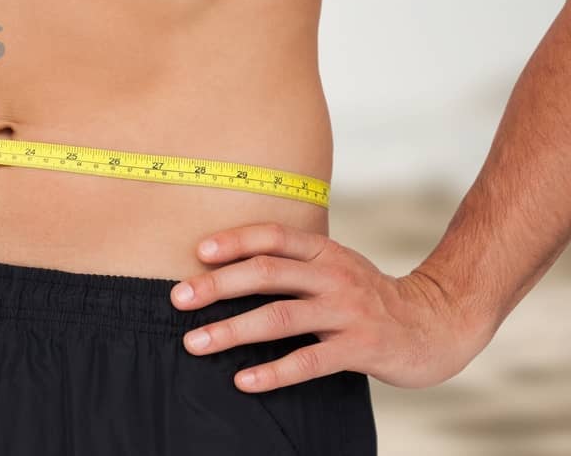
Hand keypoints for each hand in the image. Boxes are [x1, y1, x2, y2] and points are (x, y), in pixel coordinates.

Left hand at [170, 223, 488, 391]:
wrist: (437, 323)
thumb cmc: (368, 295)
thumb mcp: (334, 266)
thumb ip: (291, 263)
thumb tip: (222, 266)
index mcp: (324, 251)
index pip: (273, 236)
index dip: (234, 240)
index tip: (197, 252)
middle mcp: (334, 276)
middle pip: (267, 273)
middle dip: (217, 286)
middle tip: (177, 298)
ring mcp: (348, 312)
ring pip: (280, 317)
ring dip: (232, 330)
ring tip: (195, 342)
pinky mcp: (360, 348)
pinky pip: (309, 361)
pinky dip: (273, 372)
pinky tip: (243, 380)